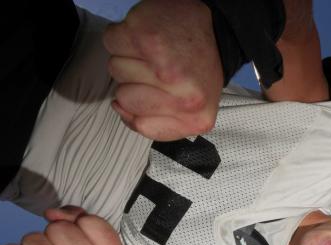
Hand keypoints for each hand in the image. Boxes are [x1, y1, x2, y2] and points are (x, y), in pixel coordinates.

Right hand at [103, 0, 222, 139]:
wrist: (218, 32)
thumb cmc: (203, 70)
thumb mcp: (195, 113)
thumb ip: (158, 123)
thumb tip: (121, 110)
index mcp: (196, 118)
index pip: (141, 125)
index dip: (139, 109)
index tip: (150, 94)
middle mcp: (183, 95)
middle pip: (124, 98)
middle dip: (133, 83)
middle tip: (156, 71)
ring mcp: (166, 67)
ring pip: (115, 69)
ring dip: (128, 58)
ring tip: (153, 54)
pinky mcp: (147, 36)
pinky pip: (111, 41)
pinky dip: (123, 37)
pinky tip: (145, 39)